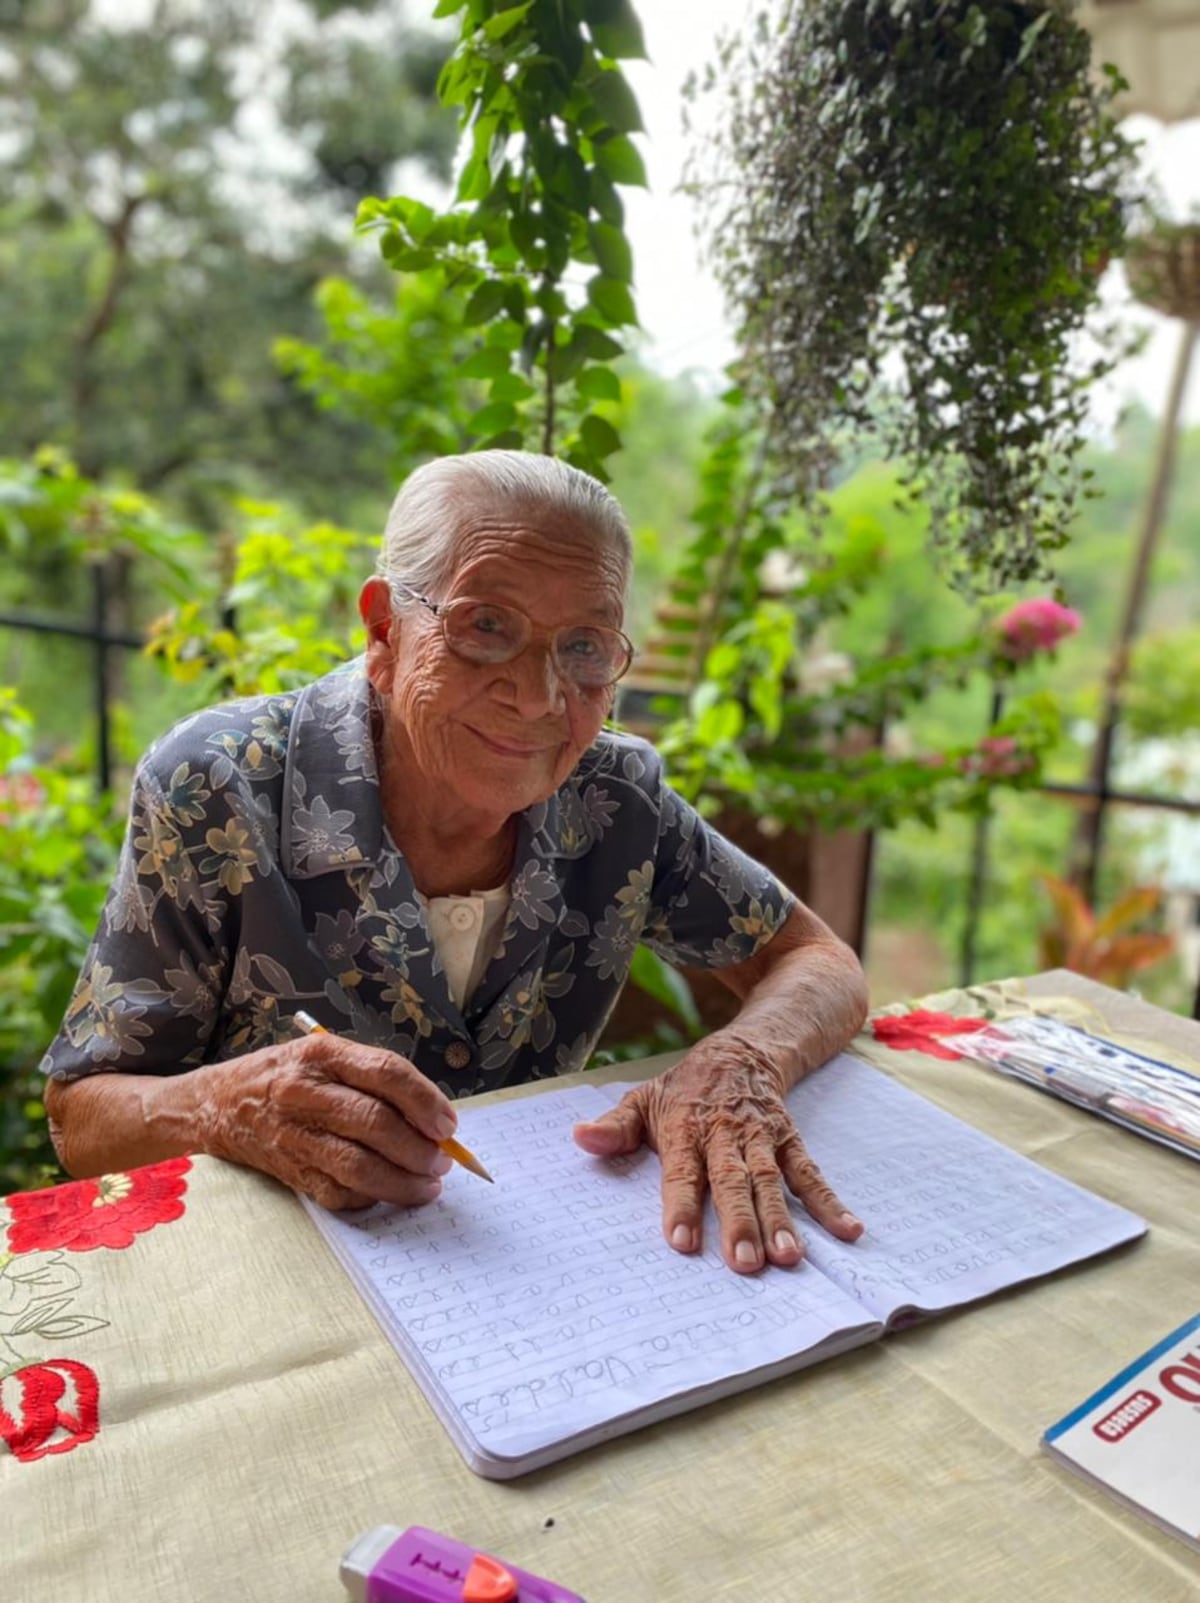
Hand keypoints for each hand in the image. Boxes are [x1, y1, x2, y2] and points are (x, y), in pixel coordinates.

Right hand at [196, 1033, 458, 1210]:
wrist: (216, 1104)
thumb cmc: (286, 1076)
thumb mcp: (325, 1056)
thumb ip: (375, 1079)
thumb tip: (433, 1118)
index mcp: (322, 1055)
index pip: (385, 1073)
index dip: (425, 1100)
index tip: (448, 1125)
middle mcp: (305, 1093)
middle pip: (375, 1123)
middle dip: (419, 1148)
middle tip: (442, 1161)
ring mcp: (294, 1135)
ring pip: (358, 1166)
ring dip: (402, 1181)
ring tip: (427, 1185)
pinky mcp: (288, 1171)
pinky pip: (337, 1193)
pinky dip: (370, 1198)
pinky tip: (388, 1193)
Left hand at [572, 1040, 862, 1273]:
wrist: (741, 1051)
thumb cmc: (686, 1090)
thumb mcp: (644, 1099)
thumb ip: (615, 1127)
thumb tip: (580, 1139)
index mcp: (686, 1129)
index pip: (682, 1173)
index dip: (680, 1205)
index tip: (681, 1242)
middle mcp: (726, 1135)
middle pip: (733, 1182)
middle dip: (739, 1222)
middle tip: (745, 1264)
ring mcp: (761, 1139)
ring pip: (772, 1180)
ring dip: (782, 1219)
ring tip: (788, 1258)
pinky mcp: (789, 1140)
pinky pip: (811, 1173)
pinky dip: (830, 1202)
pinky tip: (848, 1231)